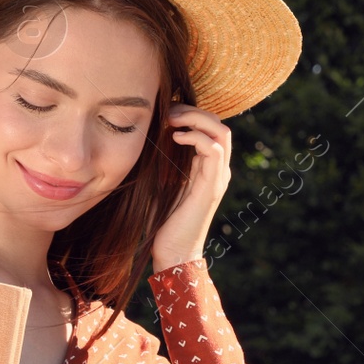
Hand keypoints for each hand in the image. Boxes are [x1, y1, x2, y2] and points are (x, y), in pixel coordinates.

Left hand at [152, 103, 231, 270]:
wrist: (173, 253)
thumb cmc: (162, 221)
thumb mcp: (158, 182)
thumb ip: (158, 161)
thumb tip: (142, 137)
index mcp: (207, 168)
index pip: (210, 127)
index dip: (190, 113)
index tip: (164, 110)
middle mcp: (217, 170)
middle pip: (219, 124)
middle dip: (194, 110)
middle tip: (168, 110)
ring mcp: (217, 177)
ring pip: (221, 131)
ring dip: (196, 119)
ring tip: (171, 119)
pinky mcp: (212, 186)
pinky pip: (214, 150)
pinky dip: (196, 137)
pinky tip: (175, 137)